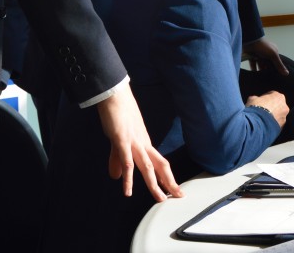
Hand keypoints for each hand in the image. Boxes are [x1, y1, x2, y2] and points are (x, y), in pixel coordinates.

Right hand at [96, 85, 182, 200]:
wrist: (115, 95)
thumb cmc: (119, 115)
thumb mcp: (118, 142)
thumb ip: (117, 160)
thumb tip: (117, 177)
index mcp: (144, 144)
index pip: (159, 163)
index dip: (167, 177)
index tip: (174, 189)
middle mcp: (143, 144)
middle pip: (160, 166)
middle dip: (169, 182)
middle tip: (178, 196)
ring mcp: (134, 142)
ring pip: (147, 166)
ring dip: (154, 184)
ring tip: (160, 198)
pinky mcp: (122, 140)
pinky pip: (126, 161)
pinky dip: (128, 177)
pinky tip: (128, 190)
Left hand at [242, 37, 288, 74]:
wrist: (250, 41)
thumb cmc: (263, 46)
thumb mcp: (273, 55)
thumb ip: (279, 65)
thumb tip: (287, 73)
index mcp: (273, 51)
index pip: (275, 62)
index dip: (275, 68)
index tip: (275, 76)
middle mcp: (266, 53)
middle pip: (268, 64)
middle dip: (267, 70)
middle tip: (267, 78)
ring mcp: (258, 55)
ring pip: (260, 65)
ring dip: (260, 71)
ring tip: (261, 78)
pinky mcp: (251, 56)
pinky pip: (253, 64)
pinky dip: (253, 69)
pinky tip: (254, 75)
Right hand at [246, 90, 288, 126]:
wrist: (256, 125)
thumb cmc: (255, 109)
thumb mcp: (252, 99)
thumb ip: (256, 98)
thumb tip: (255, 99)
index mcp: (279, 96)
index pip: (273, 94)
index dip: (265, 97)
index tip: (261, 101)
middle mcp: (284, 106)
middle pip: (277, 105)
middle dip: (271, 107)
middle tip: (262, 110)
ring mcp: (284, 117)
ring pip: (278, 115)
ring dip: (272, 116)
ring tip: (263, 118)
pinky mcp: (282, 127)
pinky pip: (276, 123)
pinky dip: (272, 123)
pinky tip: (264, 124)